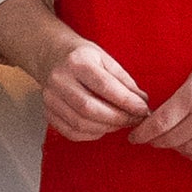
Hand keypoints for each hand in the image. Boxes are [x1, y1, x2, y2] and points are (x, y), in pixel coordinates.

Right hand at [0, 0, 149, 141]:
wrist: (52, 56)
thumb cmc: (83, 57)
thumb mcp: (105, 59)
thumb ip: (124, 81)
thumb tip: (142, 103)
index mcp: (77, 62)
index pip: (104, 85)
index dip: (126, 101)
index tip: (143, 109)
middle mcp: (60, 80)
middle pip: (90, 108)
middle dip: (117, 118)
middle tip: (134, 120)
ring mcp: (50, 98)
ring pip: (80, 123)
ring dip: (107, 128)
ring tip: (121, 123)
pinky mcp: (48, 113)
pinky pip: (72, 132)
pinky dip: (92, 134)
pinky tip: (103, 127)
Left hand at [128, 20, 191, 162]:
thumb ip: (181, 97)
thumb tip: (161, 117)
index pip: (160, 123)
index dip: (143, 133)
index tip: (134, 137)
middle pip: (172, 139)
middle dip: (156, 140)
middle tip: (149, 138)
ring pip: (189, 149)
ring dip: (176, 147)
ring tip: (170, 140)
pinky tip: (190, 146)